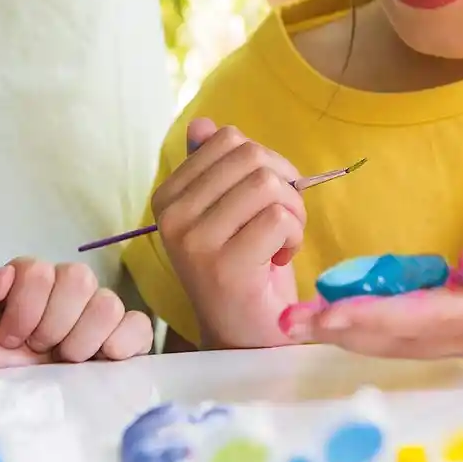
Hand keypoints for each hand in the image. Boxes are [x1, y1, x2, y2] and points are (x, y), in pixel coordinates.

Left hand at [0, 259, 153, 371]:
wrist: (13, 409)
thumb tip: (4, 273)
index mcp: (34, 279)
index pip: (39, 270)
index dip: (23, 310)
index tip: (10, 339)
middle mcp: (70, 287)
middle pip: (78, 278)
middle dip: (50, 325)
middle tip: (37, 349)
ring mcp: (99, 310)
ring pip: (107, 303)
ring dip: (79, 341)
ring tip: (64, 360)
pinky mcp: (125, 336)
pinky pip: (137, 325)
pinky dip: (120, 343)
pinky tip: (99, 361)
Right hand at [153, 118, 305, 348]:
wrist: (244, 338)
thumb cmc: (242, 267)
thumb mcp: (225, 210)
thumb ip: (211, 168)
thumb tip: (204, 124)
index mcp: (168, 196)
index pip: (228, 139)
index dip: (263, 162)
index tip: (262, 200)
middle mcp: (173, 216)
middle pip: (252, 156)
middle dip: (283, 182)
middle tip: (281, 222)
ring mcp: (196, 242)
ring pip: (268, 184)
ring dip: (293, 210)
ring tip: (281, 240)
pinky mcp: (226, 267)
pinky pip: (280, 219)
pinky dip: (294, 236)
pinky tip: (279, 259)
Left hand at [282, 180, 462, 357]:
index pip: (432, 317)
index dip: (378, 318)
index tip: (330, 314)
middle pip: (408, 338)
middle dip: (347, 330)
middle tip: (291, 320)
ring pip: (405, 341)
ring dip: (352, 332)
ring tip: (301, 320)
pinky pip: (413, 331)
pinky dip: (373, 325)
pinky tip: (340, 314)